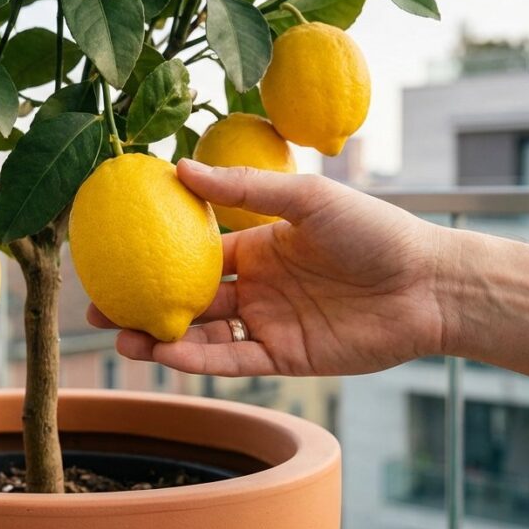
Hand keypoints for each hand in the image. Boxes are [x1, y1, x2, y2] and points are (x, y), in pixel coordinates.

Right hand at [88, 159, 448, 377]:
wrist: (430, 284)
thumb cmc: (374, 230)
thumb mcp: (306, 198)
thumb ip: (245, 190)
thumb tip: (179, 167)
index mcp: (260, 246)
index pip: (196, 253)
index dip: (156, 257)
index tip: (114, 256)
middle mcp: (258, 286)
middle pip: (189, 298)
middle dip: (144, 304)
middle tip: (99, 306)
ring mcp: (270, 323)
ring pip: (203, 335)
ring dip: (163, 338)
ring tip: (121, 339)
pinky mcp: (286, 358)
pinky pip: (233, 361)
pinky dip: (199, 359)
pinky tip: (166, 352)